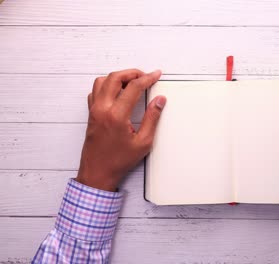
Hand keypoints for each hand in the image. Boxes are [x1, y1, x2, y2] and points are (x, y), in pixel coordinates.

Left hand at [76, 69, 166, 191]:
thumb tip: (159, 101)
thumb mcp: (143, 142)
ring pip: (102, 81)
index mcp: (116, 116)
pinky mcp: (91, 114)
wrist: (97, 172)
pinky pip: (95, 91)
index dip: (147, 78)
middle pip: (115, 77)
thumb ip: (152, 118)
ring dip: (118, 77)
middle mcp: (102, 109)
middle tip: (145, 76)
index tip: (155, 75)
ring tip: (132, 82)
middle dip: (132, 73)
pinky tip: (117, 92)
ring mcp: (94, 110)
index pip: (133, 87)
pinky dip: (107, 85)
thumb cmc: (118, 161)